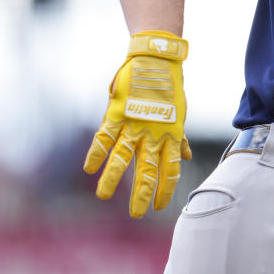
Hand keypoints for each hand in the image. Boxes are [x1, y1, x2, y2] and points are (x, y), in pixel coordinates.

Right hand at [83, 31, 191, 216]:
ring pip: (122, 156)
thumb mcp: (178, 114)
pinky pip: (105, 135)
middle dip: (142, 193)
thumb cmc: (168, 88)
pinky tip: (88, 168)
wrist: (157, 59)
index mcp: (171, 134)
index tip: (159, 207)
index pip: (170, 169)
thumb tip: (185, 157)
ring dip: (113, 178)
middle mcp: (153, 133)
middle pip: (147, 169)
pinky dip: (96, 152)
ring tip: (103, 197)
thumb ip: (179, 138)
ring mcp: (134, 123)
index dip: (165, 188)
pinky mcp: (118, 112)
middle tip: (136, 214)